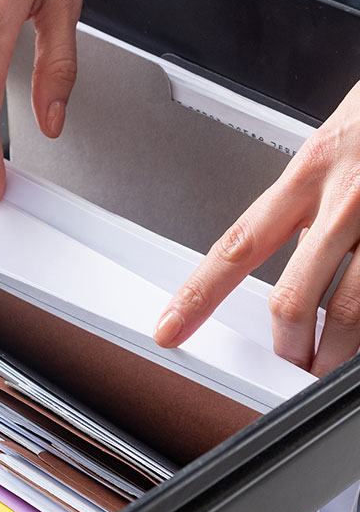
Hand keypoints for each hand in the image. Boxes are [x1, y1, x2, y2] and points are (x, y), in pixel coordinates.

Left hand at [154, 80, 359, 376]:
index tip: (170, 328)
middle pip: (292, 298)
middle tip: (288, 358)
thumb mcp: (332, 148)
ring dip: (334, 352)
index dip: (197, 295)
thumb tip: (293, 249)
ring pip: (350, 312)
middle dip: (286, 344)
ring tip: (327, 364)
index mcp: (307, 175)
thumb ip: (309, 201)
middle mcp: (344, 199)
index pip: (235, 248)